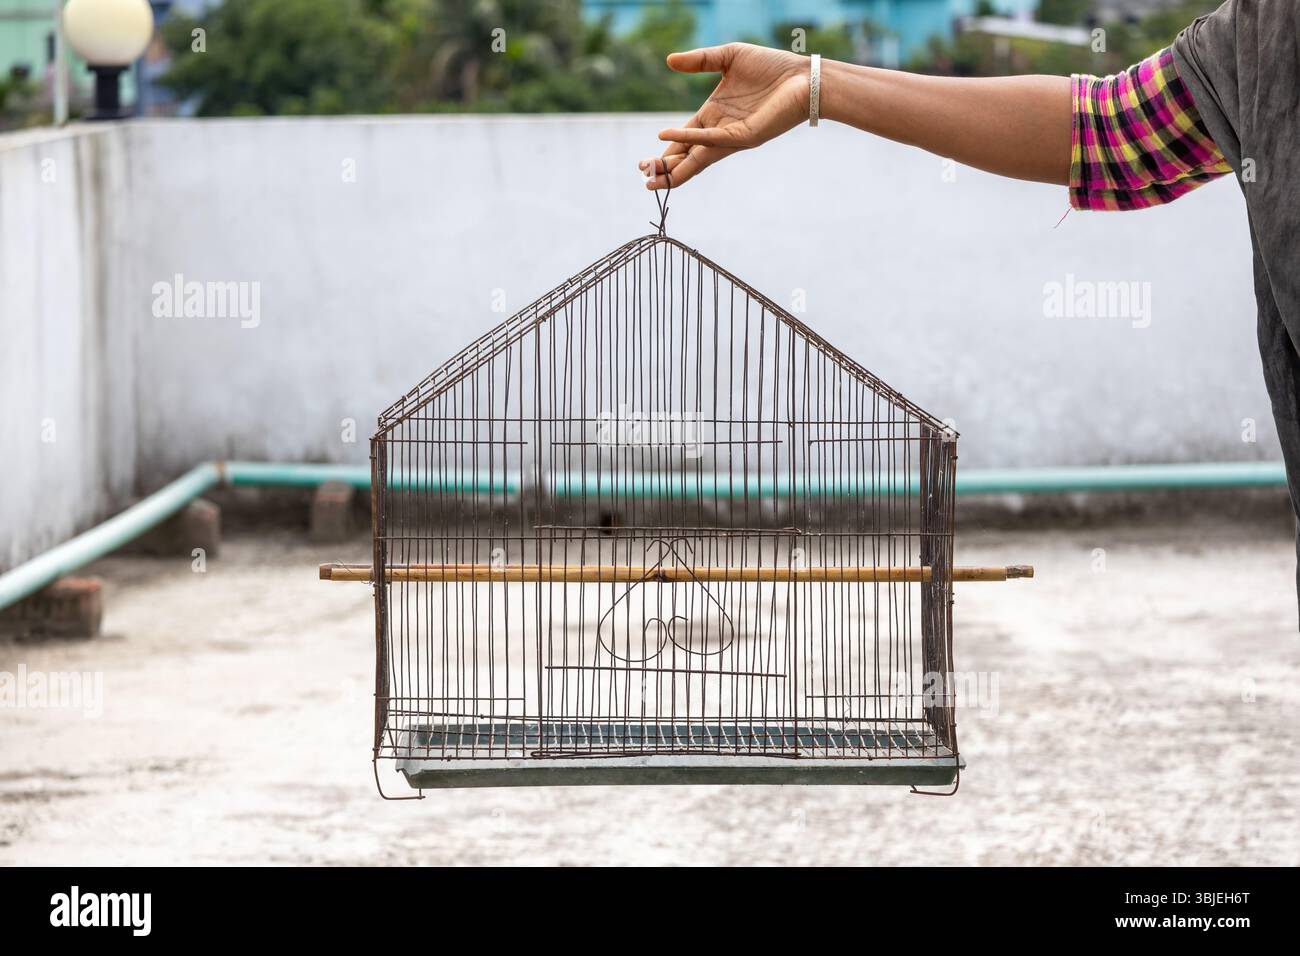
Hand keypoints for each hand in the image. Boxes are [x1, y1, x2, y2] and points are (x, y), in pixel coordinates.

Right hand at [640, 43, 809, 189]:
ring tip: (652, 180)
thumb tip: (669, 61)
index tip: (644, 163)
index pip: (684, 139)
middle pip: (687, 155)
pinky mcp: (745, 136)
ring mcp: (732, 137)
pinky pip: (711, 139)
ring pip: (697, 157)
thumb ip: (698, 60)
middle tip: (643, 177)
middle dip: (665, 168)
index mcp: (714, 116)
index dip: (666, 150)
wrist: (803, 77)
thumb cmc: (772, 67)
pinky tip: (667, 137)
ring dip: (674, 168)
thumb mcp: (728, 57)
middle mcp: (721, 131)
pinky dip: (690, 139)